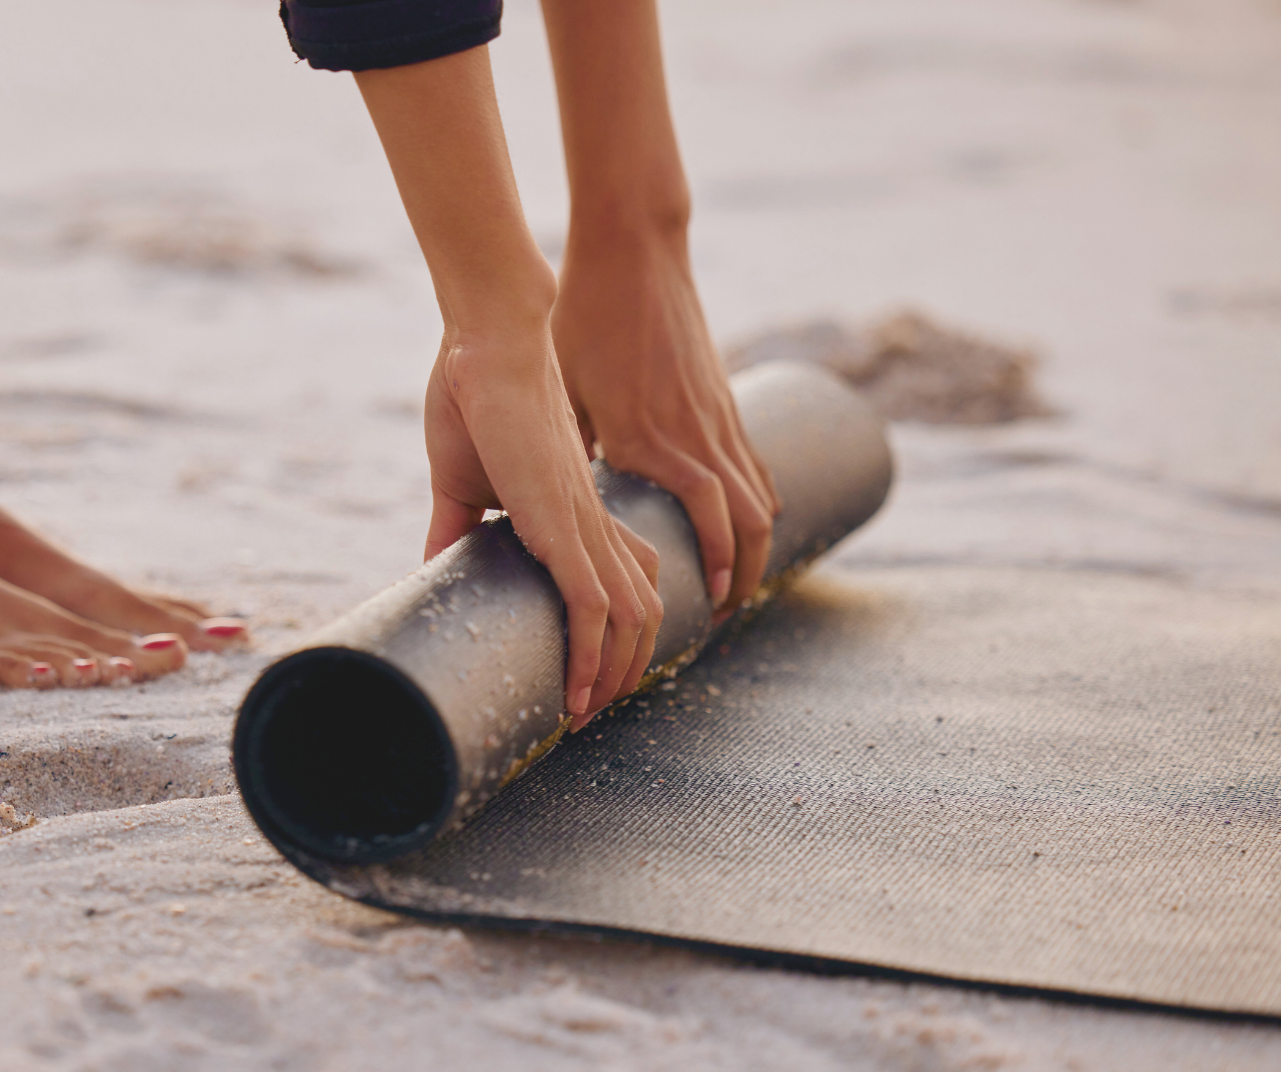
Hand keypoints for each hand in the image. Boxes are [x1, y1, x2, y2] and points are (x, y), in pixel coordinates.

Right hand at [423, 316, 661, 725]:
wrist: (484, 344)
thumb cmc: (471, 396)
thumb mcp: (459, 480)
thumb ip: (454, 526)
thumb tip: (432, 569)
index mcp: (577, 509)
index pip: (624, 581)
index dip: (618, 631)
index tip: (590, 671)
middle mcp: (594, 521)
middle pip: (644, 610)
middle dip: (626, 668)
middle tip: (589, 710)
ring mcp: (583, 524)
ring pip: (633, 618)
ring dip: (615, 675)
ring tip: (585, 714)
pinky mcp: (562, 524)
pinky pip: (595, 606)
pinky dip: (593, 656)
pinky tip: (580, 693)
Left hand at [553, 236, 779, 618]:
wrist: (631, 249)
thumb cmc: (583, 317)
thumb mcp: (561, 390)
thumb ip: (561, 451)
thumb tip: (520, 510)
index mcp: (651, 439)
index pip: (708, 520)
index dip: (717, 567)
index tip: (708, 607)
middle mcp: (695, 432)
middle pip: (747, 521)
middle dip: (742, 574)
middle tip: (722, 613)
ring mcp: (717, 413)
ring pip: (759, 495)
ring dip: (755, 544)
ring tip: (737, 582)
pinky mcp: (723, 395)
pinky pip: (753, 461)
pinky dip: (759, 499)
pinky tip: (750, 519)